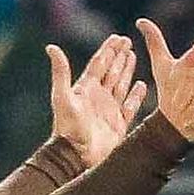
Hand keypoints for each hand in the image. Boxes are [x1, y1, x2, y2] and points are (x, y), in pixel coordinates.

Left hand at [45, 31, 146, 167]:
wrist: (77, 157)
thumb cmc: (68, 129)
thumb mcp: (63, 97)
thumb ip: (60, 72)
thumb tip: (51, 47)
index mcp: (85, 89)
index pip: (99, 64)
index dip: (108, 50)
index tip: (118, 37)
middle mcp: (97, 98)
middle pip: (111, 71)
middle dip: (119, 56)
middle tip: (128, 41)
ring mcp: (108, 110)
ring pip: (120, 85)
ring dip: (127, 70)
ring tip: (133, 56)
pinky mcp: (118, 124)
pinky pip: (130, 106)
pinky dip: (136, 95)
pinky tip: (142, 85)